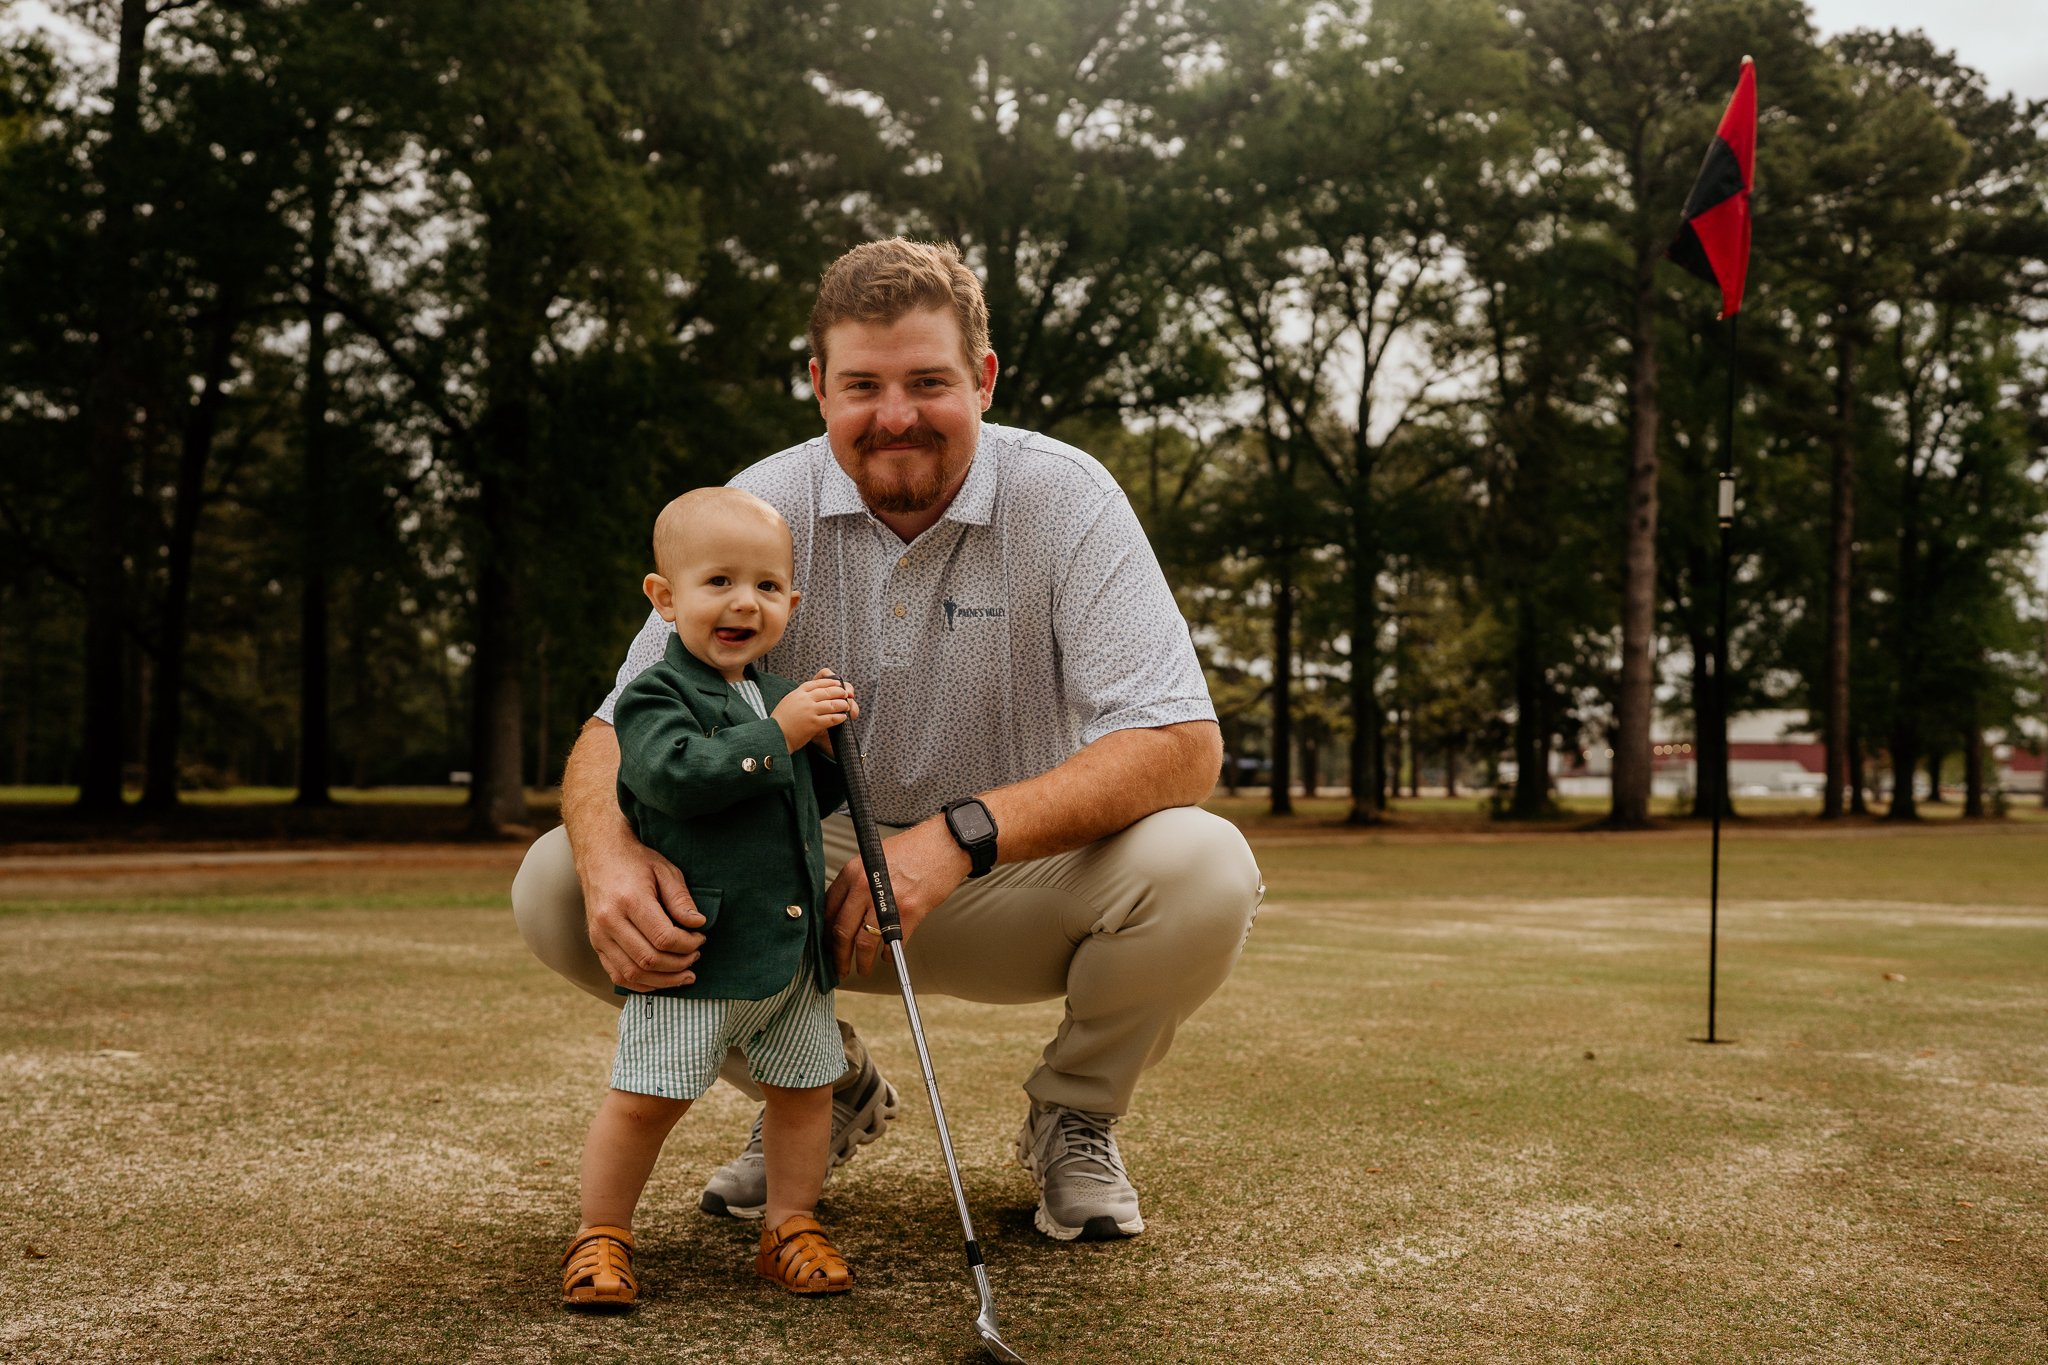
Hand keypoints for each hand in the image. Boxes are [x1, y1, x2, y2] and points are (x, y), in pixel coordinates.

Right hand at [580, 836, 707, 990]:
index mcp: (630, 900)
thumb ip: (681, 900)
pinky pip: (618, 976)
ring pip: (633, 973)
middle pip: (649, 959)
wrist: (599, 855)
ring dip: (663, 980)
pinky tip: (661, 979)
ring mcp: (599, 935)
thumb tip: (698, 925)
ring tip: (684, 974)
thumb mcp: (665, 871)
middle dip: (679, 964)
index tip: (700, 938)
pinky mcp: (596, 944)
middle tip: (695, 956)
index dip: (688, 945)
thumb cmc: (636, 862)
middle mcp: (610, 921)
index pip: (664, 938)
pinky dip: (642, 984)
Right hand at [772, 669, 857, 753]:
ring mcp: (810, 711)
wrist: (774, 736)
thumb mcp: (787, 702)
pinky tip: (843, 717)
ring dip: (842, 704)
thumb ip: (799, 697)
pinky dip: (839, 717)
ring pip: (832, 704)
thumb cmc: (780, 721)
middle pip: (827, 692)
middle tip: (845, 694)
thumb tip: (813, 694)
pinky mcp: (814, 724)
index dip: (829, 682)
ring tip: (847, 706)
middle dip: (839, 692)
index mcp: (797, 693)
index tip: (837, 683)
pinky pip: (831, 718)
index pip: (816, 683)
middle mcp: (804, 700)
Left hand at [825, 819, 970, 977]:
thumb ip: (857, 884)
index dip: (825, 934)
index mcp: (853, 872)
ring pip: (864, 942)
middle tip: (839, 968)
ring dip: (861, 961)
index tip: (827, 946)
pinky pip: (893, 943)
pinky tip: (888, 957)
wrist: (944, 844)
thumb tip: (846, 913)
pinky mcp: (910, 911)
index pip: (828, 910)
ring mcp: (887, 900)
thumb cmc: (912, 850)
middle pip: (841, 930)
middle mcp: (865, 886)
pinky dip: (889, 955)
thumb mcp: (873, 859)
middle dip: (838, 956)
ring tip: (862, 969)